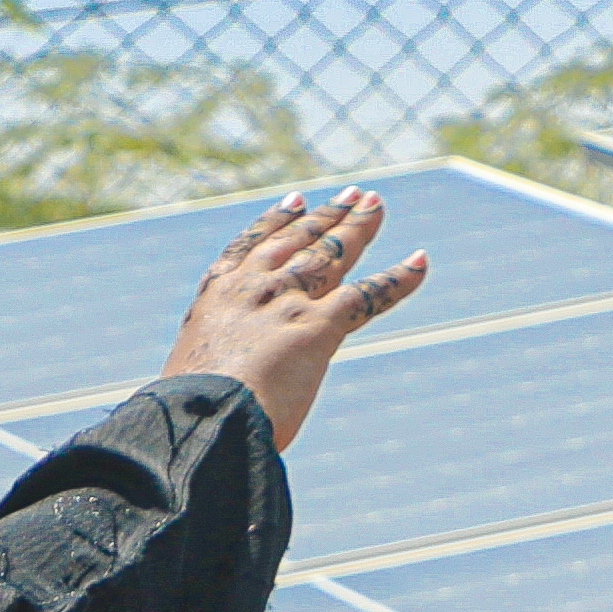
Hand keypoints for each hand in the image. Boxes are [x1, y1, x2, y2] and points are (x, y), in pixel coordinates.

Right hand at [166, 187, 432, 445]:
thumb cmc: (192, 412)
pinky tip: (420, 262)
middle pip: (298, 241)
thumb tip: (221, 389)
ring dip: (358, 227)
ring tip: (375, 203)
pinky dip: (399, 278)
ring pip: (331, 254)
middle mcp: (254, 288)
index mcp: (217, 296)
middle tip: (353, 195)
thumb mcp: (194, 375)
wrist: (204, 416)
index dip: (276, 222)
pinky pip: (368, 295)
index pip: (250, 247)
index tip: (295, 202)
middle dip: (328, 216)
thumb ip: (214, 366)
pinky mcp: (319, 326)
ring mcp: (287, 302)